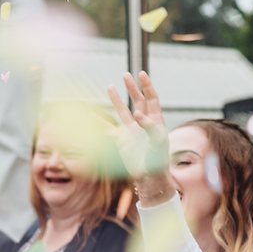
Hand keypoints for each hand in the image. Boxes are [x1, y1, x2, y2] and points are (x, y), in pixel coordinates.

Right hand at [107, 71, 172, 194]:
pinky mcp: (122, 141)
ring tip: (110, 86)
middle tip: (125, 75)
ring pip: (123, 111)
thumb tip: (137, 114)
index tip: (141, 75)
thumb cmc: (158, 159)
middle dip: (132, 88)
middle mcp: (143, 123)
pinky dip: (101, 123)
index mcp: (156, 120)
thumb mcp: (158, 141)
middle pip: (138, 100)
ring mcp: (131, 131)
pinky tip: (94, 117)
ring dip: (116, 99)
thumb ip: (149, 126)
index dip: (147, 86)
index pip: (152, 99)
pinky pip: (109, 129)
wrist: (149, 177)